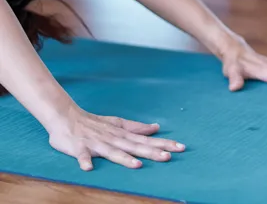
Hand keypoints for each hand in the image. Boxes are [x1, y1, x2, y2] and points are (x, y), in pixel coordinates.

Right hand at [47, 105, 184, 170]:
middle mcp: (113, 139)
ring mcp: (96, 144)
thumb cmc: (93, 123)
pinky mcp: (79, 148)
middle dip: (151, 152)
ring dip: (124, 158)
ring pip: (112, 152)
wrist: (66, 117)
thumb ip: (136, 128)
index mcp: (123, 135)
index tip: (182, 147)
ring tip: (137, 165)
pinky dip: (84, 161)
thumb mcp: (118, 124)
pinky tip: (88, 168)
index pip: (147, 141)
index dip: (164, 144)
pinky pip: (82, 156)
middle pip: (135, 147)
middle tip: (169, 157)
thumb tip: (156, 128)